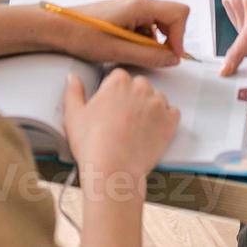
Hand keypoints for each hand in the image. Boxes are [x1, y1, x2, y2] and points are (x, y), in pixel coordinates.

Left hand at [57, 0, 188, 68]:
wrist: (58, 27)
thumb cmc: (83, 35)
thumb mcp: (119, 51)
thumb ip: (150, 56)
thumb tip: (173, 59)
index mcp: (141, 4)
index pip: (179, 14)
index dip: (180, 37)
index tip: (172, 56)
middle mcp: (140, 0)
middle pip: (170, 18)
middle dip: (166, 40)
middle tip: (153, 58)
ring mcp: (133, 5)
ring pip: (158, 24)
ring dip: (152, 42)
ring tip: (131, 53)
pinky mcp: (126, 12)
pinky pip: (146, 26)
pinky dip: (142, 40)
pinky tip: (125, 48)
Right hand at [63, 68, 179, 182]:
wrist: (114, 170)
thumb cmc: (93, 144)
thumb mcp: (74, 115)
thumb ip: (73, 91)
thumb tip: (73, 79)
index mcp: (118, 81)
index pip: (119, 76)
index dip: (114, 91)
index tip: (111, 104)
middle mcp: (141, 88)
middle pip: (139, 85)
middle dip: (132, 97)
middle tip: (122, 117)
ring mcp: (158, 104)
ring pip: (157, 98)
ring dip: (150, 107)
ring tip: (136, 127)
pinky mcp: (170, 121)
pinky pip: (173, 113)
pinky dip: (166, 119)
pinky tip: (153, 130)